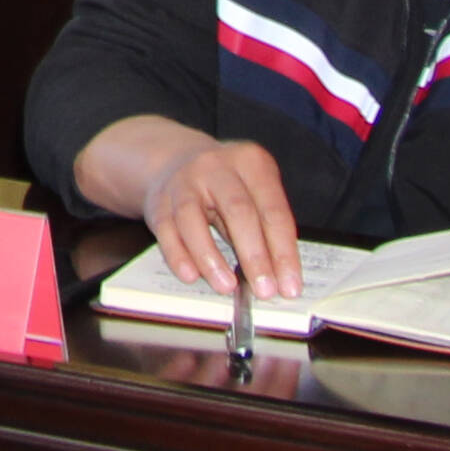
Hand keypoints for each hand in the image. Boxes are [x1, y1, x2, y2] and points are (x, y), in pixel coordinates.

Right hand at [140, 135, 303, 297]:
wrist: (175, 160)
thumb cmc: (225, 186)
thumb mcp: (252, 193)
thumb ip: (265, 231)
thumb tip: (277, 278)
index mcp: (251, 162)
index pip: (273, 211)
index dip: (283, 252)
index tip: (289, 285)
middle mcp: (216, 166)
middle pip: (238, 211)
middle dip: (254, 256)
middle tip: (264, 291)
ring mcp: (184, 181)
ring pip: (194, 219)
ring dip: (211, 258)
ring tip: (227, 287)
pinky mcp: (159, 200)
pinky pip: (167, 230)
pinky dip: (179, 256)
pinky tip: (191, 275)